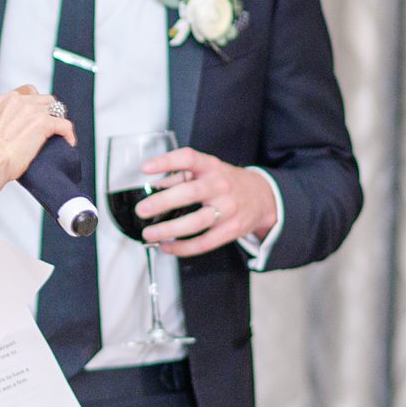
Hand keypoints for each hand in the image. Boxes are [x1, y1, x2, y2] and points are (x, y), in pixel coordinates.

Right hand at [0, 84, 78, 182]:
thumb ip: (2, 123)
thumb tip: (12, 132)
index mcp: (2, 102)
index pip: (28, 93)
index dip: (36, 104)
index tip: (38, 114)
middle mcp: (17, 101)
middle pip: (45, 100)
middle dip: (49, 112)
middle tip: (49, 127)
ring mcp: (31, 110)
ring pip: (57, 109)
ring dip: (58, 121)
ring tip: (59, 135)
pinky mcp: (43, 123)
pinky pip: (65, 125)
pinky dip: (68, 134)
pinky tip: (67, 142)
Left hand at [136, 149, 276, 256]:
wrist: (263, 197)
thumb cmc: (227, 182)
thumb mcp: (207, 170)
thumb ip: (180, 176)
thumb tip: (153, 186)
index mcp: (211, 167)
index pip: (188, 158)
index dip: (166, 162)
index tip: (146, 168)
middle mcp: (220, 186)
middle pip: (190, 193)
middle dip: (163, 202)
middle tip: (142, 209)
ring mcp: (228, 209)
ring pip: (197, 222)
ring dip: (169, 229)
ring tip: (149, 233)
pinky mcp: (231, 230)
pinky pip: (204, 242)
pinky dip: (182, 247)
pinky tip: (167, 246)